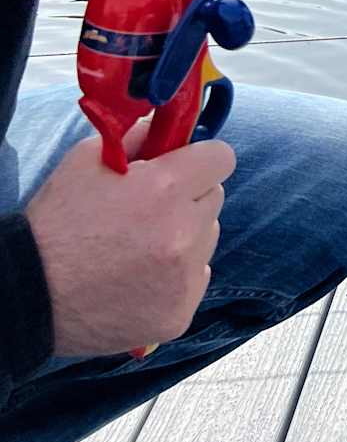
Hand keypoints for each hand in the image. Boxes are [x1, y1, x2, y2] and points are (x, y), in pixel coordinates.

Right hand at [25, 133, 234, 356]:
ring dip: (186, 236)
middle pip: (214, 198)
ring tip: (141, 246)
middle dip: (189, 197)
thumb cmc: (57, 223)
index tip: (185, 166)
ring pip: (207, 239)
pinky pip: (197, 278)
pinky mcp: (179, 314)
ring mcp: (183, 278)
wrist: (29, 296)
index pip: (222, 158)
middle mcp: (183, 233)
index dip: (202, 158)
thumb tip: (168, 126)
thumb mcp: (88, 160)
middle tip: (152, 208)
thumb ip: (138, 137)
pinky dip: (177, 276)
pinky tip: (141, 278)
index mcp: (165, 189)